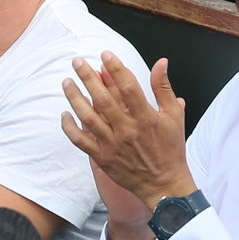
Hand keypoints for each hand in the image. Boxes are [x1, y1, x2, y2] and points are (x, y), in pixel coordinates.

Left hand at [61, 53, 194, 209]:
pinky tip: (65, 113)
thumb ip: (163, 88)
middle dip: (88, 78)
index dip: (116, 68)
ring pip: (88, 118)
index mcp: (146, 118)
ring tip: (67, 82)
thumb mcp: (173, 116)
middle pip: (103, 99)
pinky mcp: (102, 157)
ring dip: (75, 98)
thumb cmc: (170, 148)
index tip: (105, 54)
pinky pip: (80, 141)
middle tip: (77, 62)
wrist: (164, 185)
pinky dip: (70, 127)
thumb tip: (161, 62)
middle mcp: (127, 130)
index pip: (128, 87)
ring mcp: (112, 145)